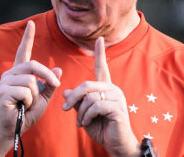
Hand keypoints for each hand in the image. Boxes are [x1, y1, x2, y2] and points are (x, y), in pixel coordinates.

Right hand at [0, 21, 61, 155]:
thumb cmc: (27, 114)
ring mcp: (5, 81)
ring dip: (35, 96)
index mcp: (19, 73)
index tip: (31, 23)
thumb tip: (58, 68)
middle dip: (48, 76)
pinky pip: (26, 91)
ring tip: (26, 104)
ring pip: (31, 81)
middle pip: (34, 65)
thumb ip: (50, 85)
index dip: (27, 37)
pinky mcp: (3, 91)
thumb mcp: (43, 98)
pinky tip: (21, 107)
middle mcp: (11, 73)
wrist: (14, 130)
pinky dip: (29, 102)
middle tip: (55, 85)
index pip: (23, 51)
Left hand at [62, 37, 139, 156]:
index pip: (102, 67)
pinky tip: (86, 123)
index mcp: (106, 87)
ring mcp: (117, 97)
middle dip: (73, 98)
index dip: (100, 53)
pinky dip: (87, 116)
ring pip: (89, 97)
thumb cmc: (101, 128)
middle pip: (86, 85)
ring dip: (80, 112)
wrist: (116, 144)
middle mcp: (113, 89)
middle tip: (65, 109)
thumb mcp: (84, 113)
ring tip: (81, 121)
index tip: (100, 39)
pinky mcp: (118, 108)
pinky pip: (95, 107)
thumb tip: (65, 92)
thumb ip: (77, 102)